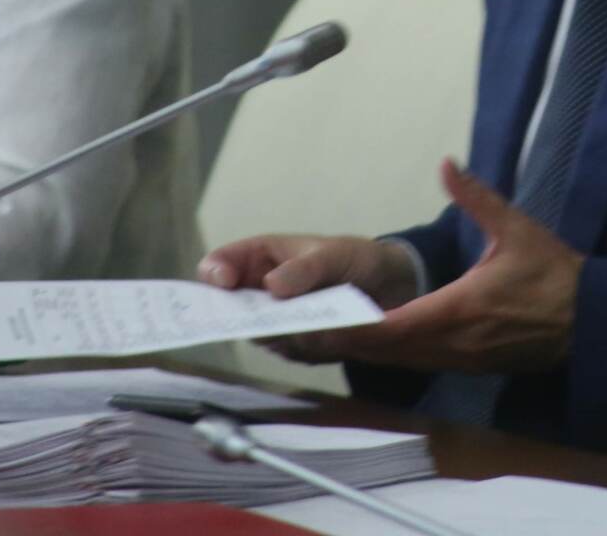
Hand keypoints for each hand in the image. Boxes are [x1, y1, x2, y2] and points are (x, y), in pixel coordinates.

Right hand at [198, 232, 420, 363]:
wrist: (391, 287)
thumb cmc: (353, 258)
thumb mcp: (333, 254)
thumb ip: (304, 269)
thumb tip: (272, 287)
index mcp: (260, 258)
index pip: (220, 265)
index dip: (214, 275)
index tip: (225, 284)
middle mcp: (260, 292)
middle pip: (231, 309)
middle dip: (244, 316)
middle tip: (264, 318)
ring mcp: (276, 322)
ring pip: (262, 335)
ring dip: (284, 333)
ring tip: (313, 327)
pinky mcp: (296, 347)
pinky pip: (290, 352)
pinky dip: (307, 348)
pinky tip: (331, 338)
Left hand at [312, 159, 583, 374]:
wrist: (591, 322)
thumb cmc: (553, 275)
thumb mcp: (516, 229)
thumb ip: (476, 198)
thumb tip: (446, 164)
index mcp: (459, 309)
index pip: (392, 326)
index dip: (352, 326)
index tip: (316, 319)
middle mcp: (452, 343)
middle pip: (385, 350)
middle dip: (344, 339)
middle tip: (300, 327)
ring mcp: (460, 359)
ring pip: (399, 361)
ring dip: (364, 349)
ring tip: (322, 332)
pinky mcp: (468, 365)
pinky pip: (417, 363)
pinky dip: (389, 354)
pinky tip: (369, 341)